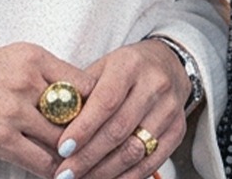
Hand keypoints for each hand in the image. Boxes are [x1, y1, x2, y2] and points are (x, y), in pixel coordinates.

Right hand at [0, 43, 96, 177]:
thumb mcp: (6, 61)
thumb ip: (39, 76)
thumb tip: (75, 98)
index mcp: (32, 56)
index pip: (84, 83)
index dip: (97, 106)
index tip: (101, 121)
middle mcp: (27, 80)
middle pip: (77, 114)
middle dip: (87, 135)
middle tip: (98, 149)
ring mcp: (13, 111)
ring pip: (62, 140)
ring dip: (71, 156)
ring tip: (79, 166)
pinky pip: (39, 161)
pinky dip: (50, 171)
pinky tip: (55, 174)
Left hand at [53, 40, 188, 178]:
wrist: (167, 64)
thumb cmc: (125, 69)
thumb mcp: (101, 67)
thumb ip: (81, 93)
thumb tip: (53, 125)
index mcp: (130, 65)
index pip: (105, 101)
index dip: (83, 128)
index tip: (62, 149)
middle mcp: (154, 85)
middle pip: (119, 130)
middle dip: (88, 157)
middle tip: (65, 173)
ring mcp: (170, 109)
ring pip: (135, 150)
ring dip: (104, 172)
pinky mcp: (178, 130)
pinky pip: (152, 162)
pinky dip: (127, 177)